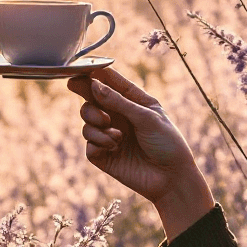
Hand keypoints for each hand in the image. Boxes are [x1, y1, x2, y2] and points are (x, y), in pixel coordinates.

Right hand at [67, 67, 214, 241]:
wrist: (171, 178)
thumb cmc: (167, 144)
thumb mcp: (146, 117)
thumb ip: (119, 101)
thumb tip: (93, 84)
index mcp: (133, 101)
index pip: (110, 81)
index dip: (94, 73)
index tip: (80, 68)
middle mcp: (119, 116)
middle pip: (91, 98)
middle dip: (84, 93)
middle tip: (75, 87)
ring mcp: (109, 135)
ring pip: (86, 119)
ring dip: (95, 121)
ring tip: (114, 133)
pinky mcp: (103, 155)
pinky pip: (89, 143)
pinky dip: (98, 141)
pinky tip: (115, 146)